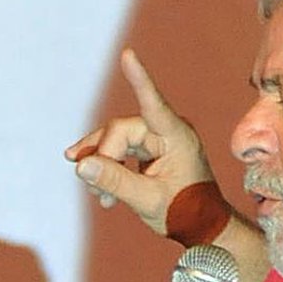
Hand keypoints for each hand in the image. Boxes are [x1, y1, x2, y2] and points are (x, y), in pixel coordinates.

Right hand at [66, 48, 219, 235]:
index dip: (139, 79)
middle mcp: (167, 131)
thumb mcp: (147, 200)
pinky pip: (119, 149)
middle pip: (120, 131)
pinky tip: (101, 191)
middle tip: (96, 193)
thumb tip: (80, 165)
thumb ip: (113, 181)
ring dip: (102, 164)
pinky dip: (108, 167)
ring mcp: (158, 138)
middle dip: (103, 159)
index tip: (128, 54)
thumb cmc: (185, 211)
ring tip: (97, 195)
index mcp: (177, 137)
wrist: (202, 227)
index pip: (153, 103)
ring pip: (115, 139)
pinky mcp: (149, 148)